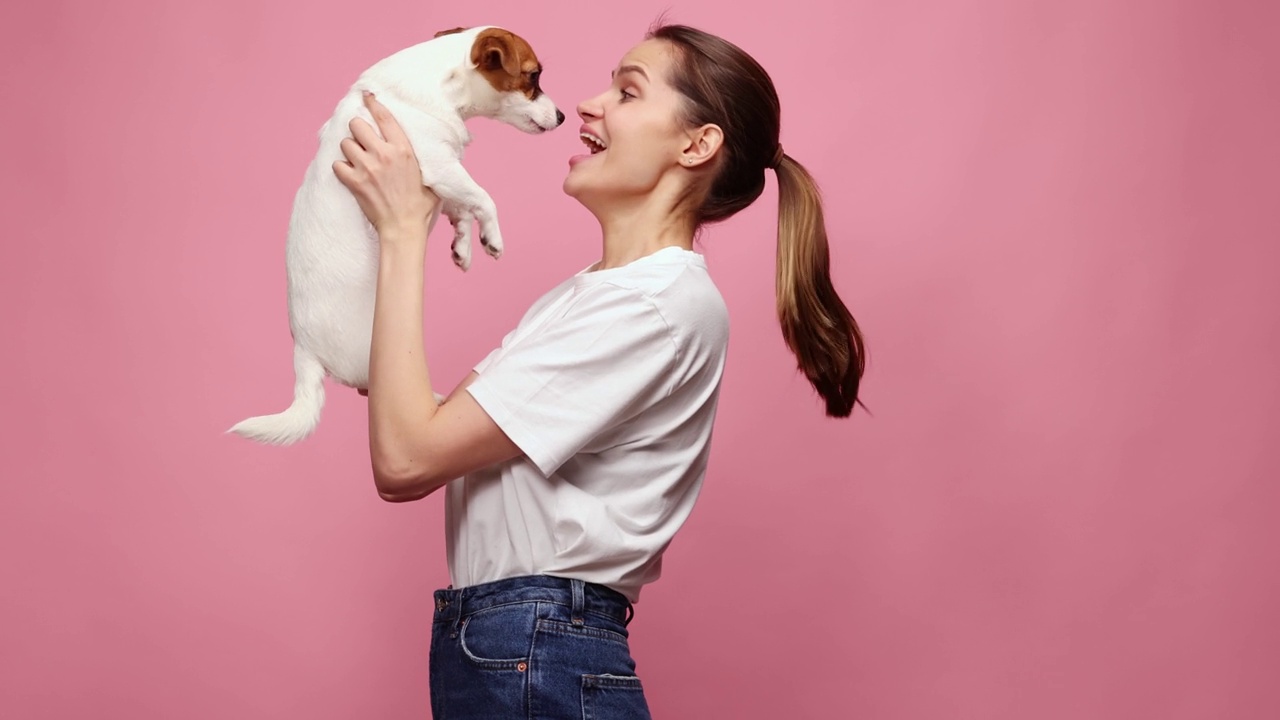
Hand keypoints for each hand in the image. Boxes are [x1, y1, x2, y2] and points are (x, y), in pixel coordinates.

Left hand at [333, 92, 439, 239]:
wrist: (404, 228)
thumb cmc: (420, 206)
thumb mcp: (430, 177)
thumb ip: (423, 159)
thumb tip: (430, 148)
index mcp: (403, 150)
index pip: (384, 117)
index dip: (373, 103)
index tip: (366, 96)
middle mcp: (384, 155)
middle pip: (357, 125)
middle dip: (358, 130)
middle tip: (362, 139)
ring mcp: (367, 168)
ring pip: (346, 143)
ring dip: (349, 150)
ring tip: (357, 158)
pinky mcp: (354, 182)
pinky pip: (337, 164)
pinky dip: (341, 168)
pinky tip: (349, 173)